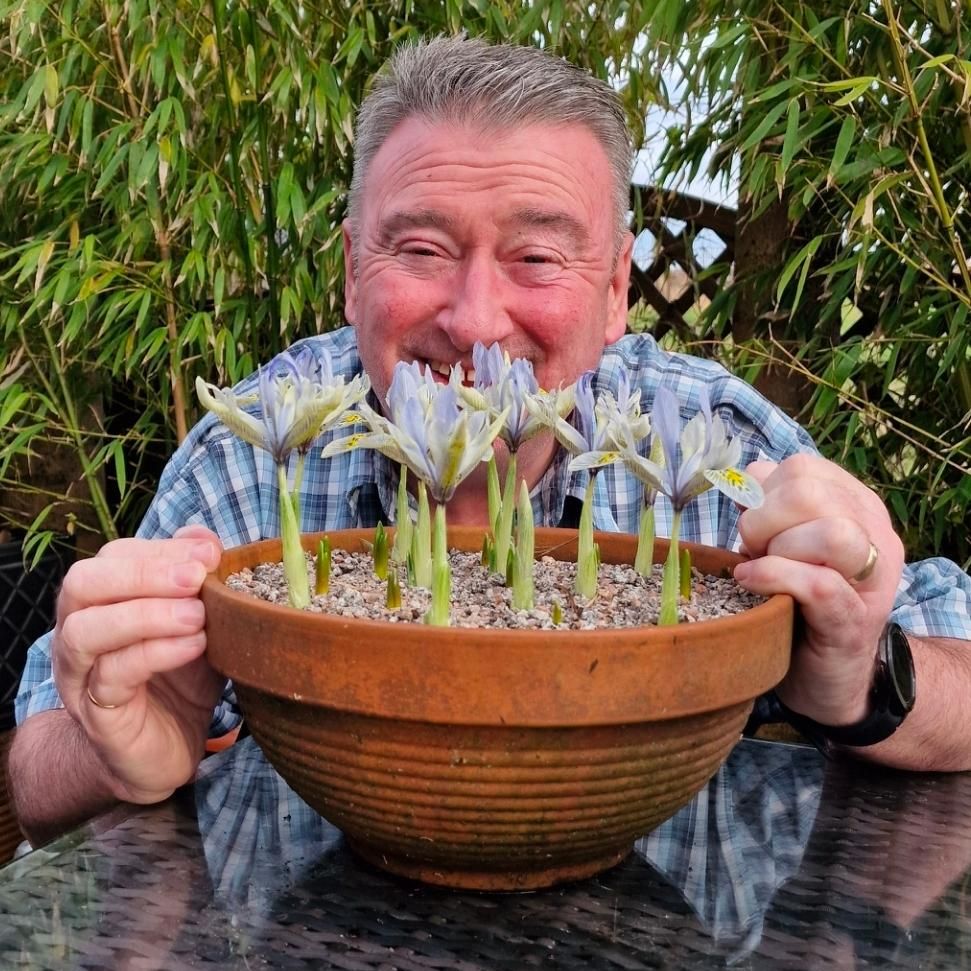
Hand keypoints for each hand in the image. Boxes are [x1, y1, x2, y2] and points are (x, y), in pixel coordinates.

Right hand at [52, 525, 225, 804]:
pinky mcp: (98, 712)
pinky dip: (155, 653)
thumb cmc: (180, 677)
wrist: (165, 750)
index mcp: (103, 601)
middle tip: (196, 577)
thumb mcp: (198, 622)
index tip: (210, 553)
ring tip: (197, 615)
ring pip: (86, 630)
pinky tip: (194, 645)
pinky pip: (113, 675)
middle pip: (83, 584)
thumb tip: (206, 539)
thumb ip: (198, 582)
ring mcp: (81, 674)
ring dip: (146, 614)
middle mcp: (79, 631)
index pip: (112, 557)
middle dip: (143, 573)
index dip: (161, 550)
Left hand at [733, 454, 904, 725]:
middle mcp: (873, 534)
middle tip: (752, 551)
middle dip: (762, 519)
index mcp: (854, 507)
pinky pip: (818, 583)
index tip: (752, 527)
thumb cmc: (797, 605)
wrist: (830, 678)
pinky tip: (749, 583)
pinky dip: (774, 577)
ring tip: (757, 571)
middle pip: (810, 491)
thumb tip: (742, 480)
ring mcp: (871, 579)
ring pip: (831, 532)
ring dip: (777, 549)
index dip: (761, 492)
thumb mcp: (781, 547)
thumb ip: (769, 511)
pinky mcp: (855, 620)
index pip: (801, 468)